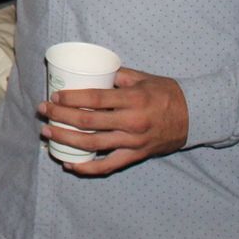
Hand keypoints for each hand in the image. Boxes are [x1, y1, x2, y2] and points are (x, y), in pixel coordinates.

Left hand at [38, 67, 187, 175]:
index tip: (55, 95)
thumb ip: (117, 75)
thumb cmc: (166, 93)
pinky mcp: (136, 155)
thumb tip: (92, 70)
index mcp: (132, 99)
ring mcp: (133, 141)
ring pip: (92, 144)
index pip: (94, 99)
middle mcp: (131, 122)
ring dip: (66, 139)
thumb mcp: (143, 78)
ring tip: (48, 133)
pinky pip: (108, 166)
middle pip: (87, 122)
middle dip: (60, 116)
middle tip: (43, 110)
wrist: (195, 116)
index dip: (71, 98)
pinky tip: (70, 164)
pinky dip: (87, 168)